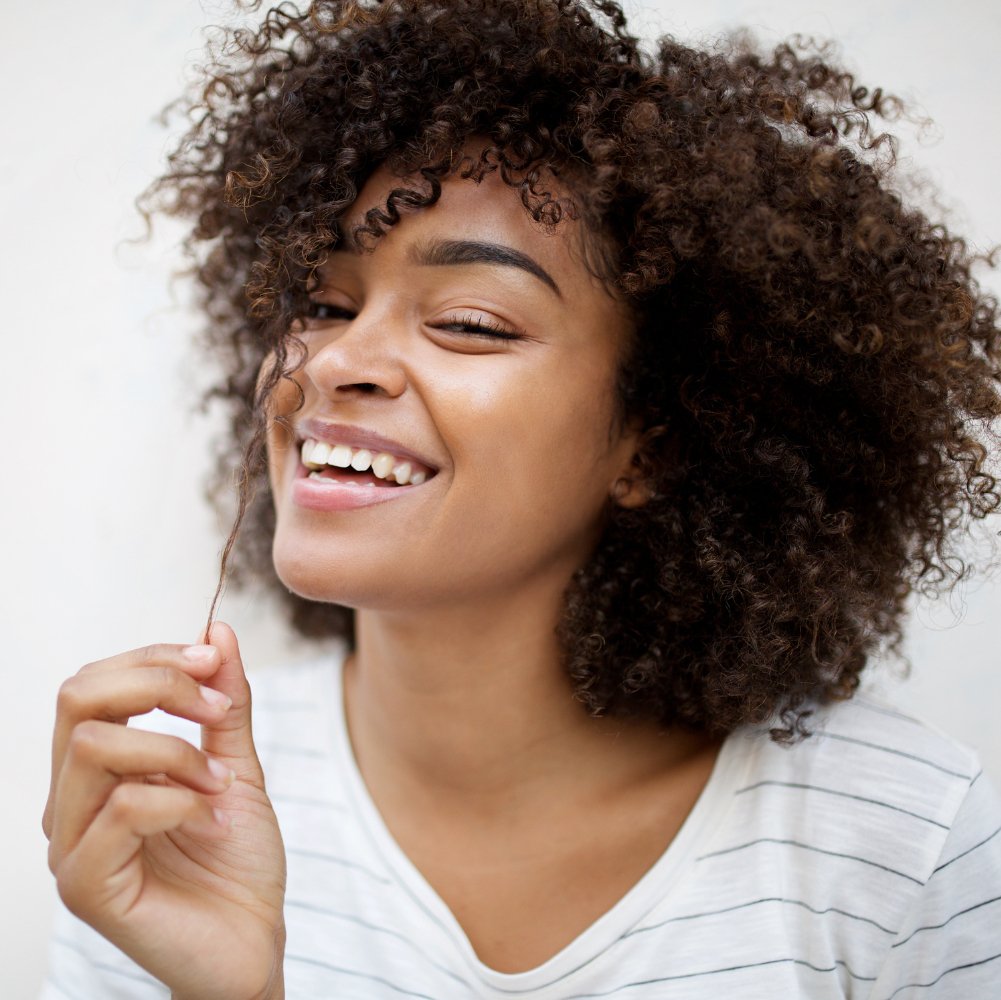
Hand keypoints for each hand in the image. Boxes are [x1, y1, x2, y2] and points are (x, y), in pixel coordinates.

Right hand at [43, 623, 285, 999]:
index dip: (153, 658)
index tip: (213, 661)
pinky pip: (123, 809)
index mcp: (95, 770)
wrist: (254, 940)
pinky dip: (182, 799)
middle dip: (158, 684)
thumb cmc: (237, 858)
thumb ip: (224, 702)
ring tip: (220, 782)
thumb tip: (215, 630)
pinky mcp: (86, 886)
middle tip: (216, 708)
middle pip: (77, 698)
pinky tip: (212, 820)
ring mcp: (70, 845)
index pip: (91, 683)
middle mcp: (69, 802)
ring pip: (95, 747)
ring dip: (176, 751)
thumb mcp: (238, 763)